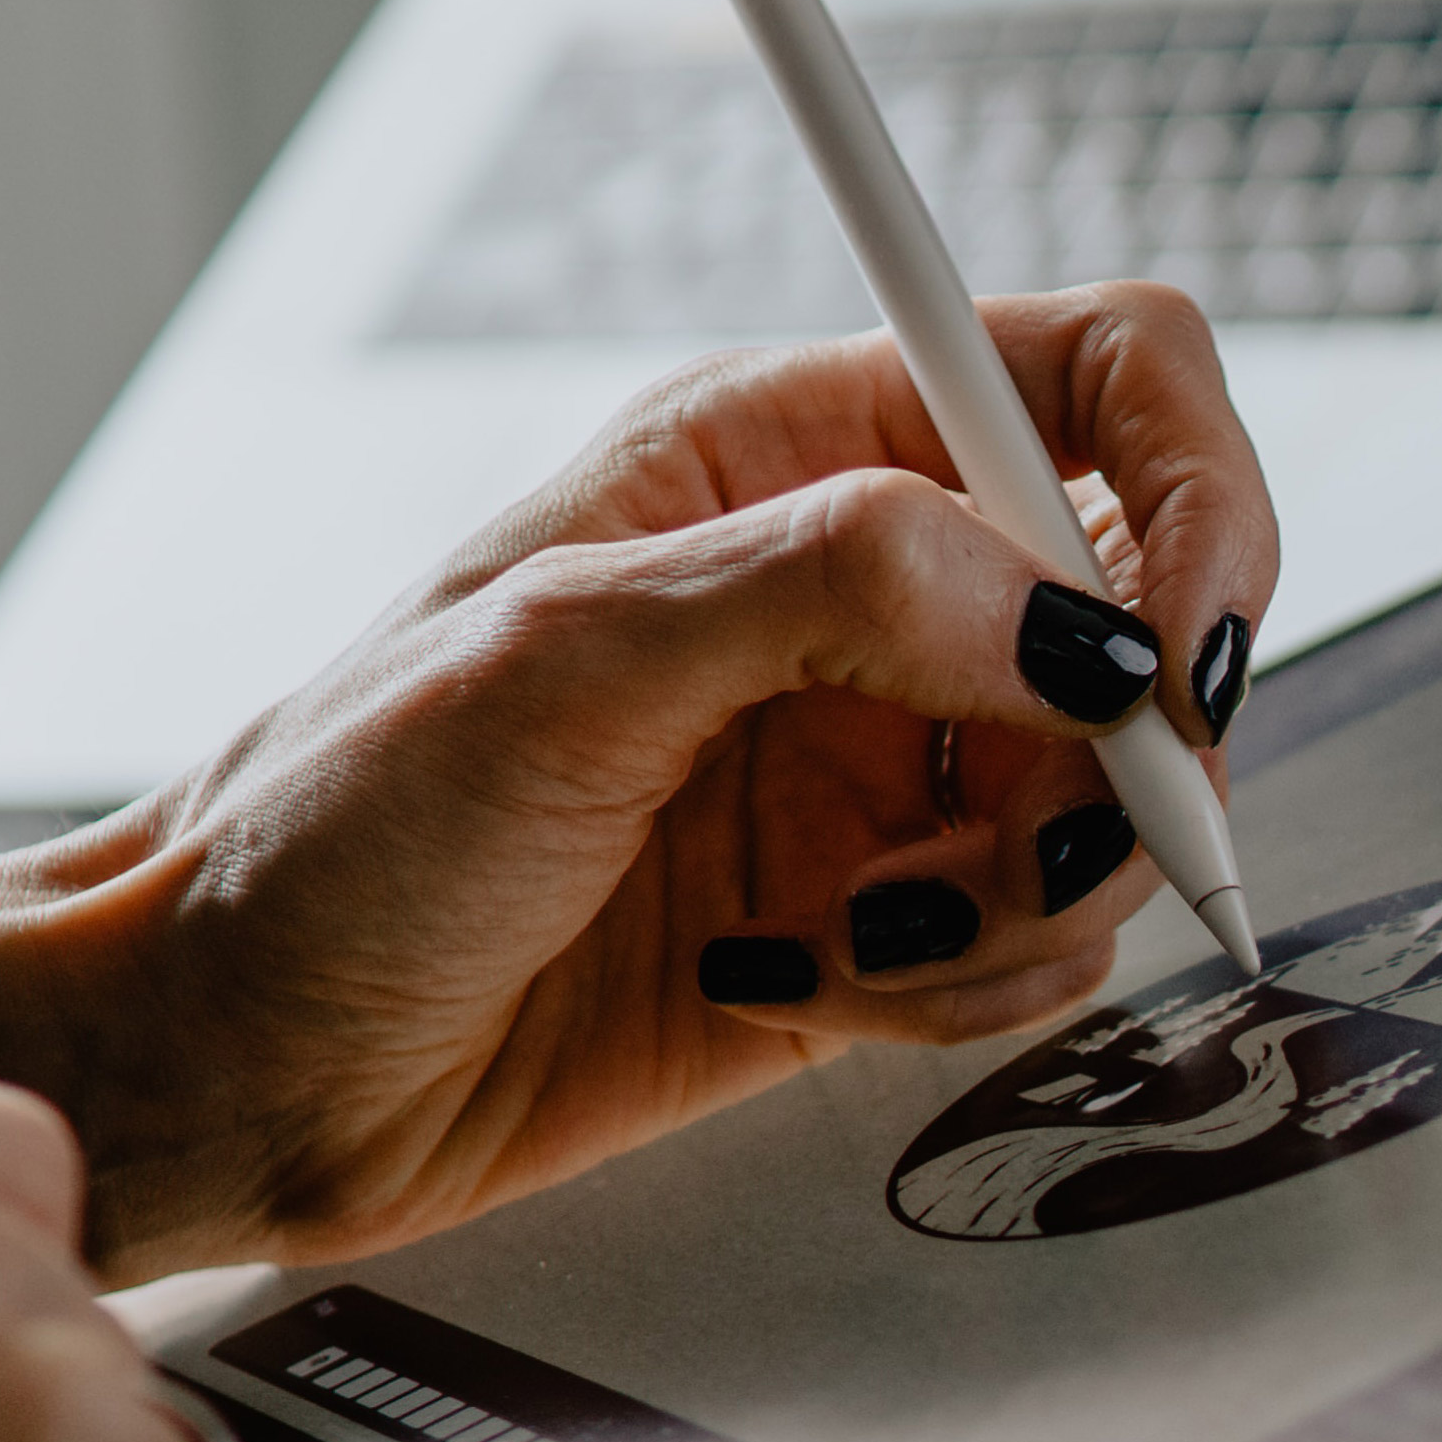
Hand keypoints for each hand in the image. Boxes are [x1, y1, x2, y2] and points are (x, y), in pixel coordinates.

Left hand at [12, 289, 1279, 1279]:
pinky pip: (1038, 949)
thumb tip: (1075, 623)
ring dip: (1015, 903)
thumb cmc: (336, 826)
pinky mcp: (880, 921)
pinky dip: (958, 991)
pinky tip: (801, 985)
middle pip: (1144, 626)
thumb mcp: (568, 656)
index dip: (1195, 501)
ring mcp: (879, 763)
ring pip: (1109, 814)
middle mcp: (864, 596)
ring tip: (845, 932)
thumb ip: (843, 590)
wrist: (246, 1058)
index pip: (1102, 383)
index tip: (1173, 662)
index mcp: (790, 451)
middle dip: (1114, 763)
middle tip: (999, 850)